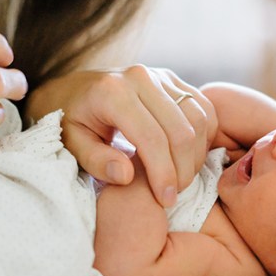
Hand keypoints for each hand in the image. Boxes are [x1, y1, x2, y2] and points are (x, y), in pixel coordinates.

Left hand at [27, 66, 214, 206]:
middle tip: (173, 194)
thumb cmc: (72, 120)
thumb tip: (127, 176)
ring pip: (198, 118)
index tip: (165, 200)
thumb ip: (97, 161)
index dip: (163, 173)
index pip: (152, 138)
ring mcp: (160, 75)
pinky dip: (204, 135)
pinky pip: (203, 108)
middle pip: (181, 130)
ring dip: (196, 155)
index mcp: (112, 92)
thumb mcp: (72, 144)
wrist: (74, 89)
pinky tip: (190, 157)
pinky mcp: (173, 79)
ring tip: (181, 178)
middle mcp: (140, 78)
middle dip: (183, 169)